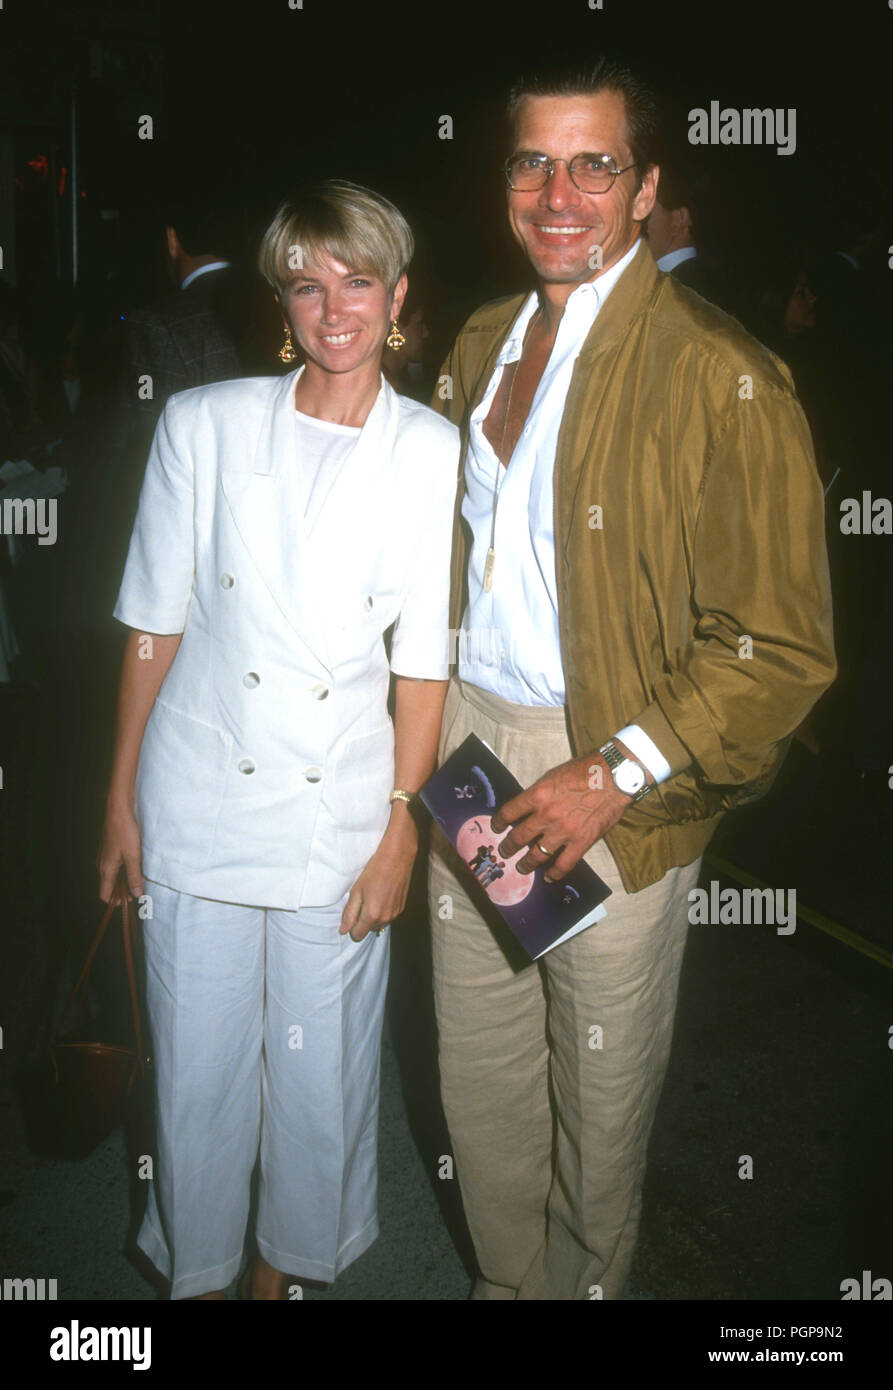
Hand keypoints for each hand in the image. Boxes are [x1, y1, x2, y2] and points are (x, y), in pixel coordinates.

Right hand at [97, 802, 143, 903]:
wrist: (118, 810)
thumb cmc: (125, 832)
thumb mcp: (133, 856)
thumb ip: (134, 876)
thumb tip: (136, 894)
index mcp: (106, 870)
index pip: (105, 895)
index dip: (116, 901)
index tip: (131, 901)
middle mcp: (102, 865)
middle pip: (110, 886)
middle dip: (123, 891)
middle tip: (140, 889)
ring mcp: (105, 857)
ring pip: (113, 876)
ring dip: (125, 880)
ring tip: (140, 877)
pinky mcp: (110, 849)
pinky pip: (115, 866)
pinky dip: (125, 869)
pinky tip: (136, 864)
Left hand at [339, 819, 417, 941]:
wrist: (396, 858)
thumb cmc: (375, 872)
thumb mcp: (356, 891)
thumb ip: (349, 913)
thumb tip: (343, 930)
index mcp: (372, 916)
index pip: (357, 935)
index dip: (351, 927)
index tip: (352, 913)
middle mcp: (385, 919)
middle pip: (368, 930)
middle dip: (363, 921)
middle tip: (362, 901)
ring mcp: (395, 914)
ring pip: (379, 924)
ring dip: (373, 917)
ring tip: (373, 897)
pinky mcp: (402, 908)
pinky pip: (388, 917)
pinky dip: (383, 911)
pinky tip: (382, 895)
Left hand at [490, 750, 633, 881]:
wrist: (614, 776)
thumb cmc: (585, 770)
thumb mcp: (553, 775)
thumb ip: (539, 793)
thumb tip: (528, 806)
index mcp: (537, 795)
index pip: (509, 812)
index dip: (498, 822)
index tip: (496, 827)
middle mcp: (546, 815)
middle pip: (518, 837)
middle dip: (508, 846)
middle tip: (504, 851)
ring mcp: (563, 831)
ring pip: (537, 855)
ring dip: (526, 863)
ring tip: (521, 867)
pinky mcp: (581, 842)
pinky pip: (564, 864)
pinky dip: (554, 873)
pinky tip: (549, 877)